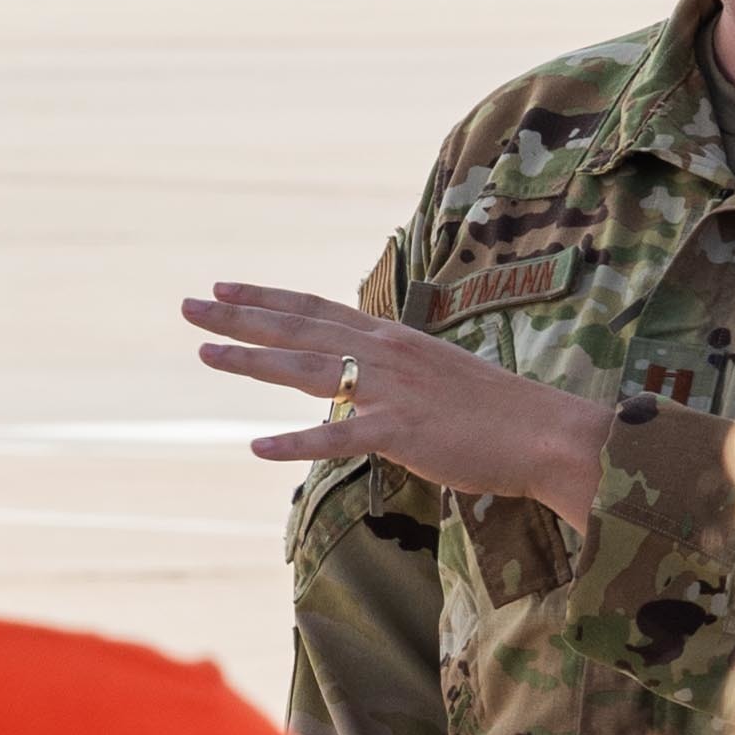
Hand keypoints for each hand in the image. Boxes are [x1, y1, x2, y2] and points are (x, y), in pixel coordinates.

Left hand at [190, 281, 613, 526]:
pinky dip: (296, 443)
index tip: (223, 287)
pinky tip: (257, 447)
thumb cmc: (497, 412)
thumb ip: (395, 374)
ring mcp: (390, 390)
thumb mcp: (438, 376)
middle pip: (299, 328)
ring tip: (205, 354)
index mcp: (393, 339)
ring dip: (251, 360)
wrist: (545, 432)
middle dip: (238, 316)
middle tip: (189, 307)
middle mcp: (385, 353)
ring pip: (307, 369)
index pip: (316, 308)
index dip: (266, 297)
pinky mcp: (401, 432)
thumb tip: (363, 383)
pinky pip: (338, 439)